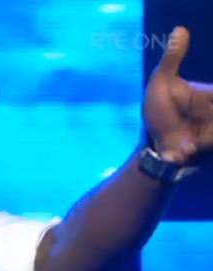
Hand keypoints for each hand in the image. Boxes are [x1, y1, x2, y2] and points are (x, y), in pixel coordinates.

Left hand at [144, 27, 212, 163]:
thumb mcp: (161, 83)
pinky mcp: (208, 147)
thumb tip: (180, 30)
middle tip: (191, 132)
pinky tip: (185, 150)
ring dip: (200, 140)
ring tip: (185, 143)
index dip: (208, 100)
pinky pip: (208, 145)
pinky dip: (194, 149)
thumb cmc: (160, 111)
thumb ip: (172, 60)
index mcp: (211, 95)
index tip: (208, 98)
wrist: (154, 144)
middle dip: (205, 125)